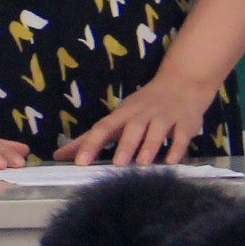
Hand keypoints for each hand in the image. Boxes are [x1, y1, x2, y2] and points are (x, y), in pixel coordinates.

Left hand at [59, 74, 219, 166]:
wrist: (182, 82)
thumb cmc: (143, 106)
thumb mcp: (117, 118)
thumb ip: (90, 138)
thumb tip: (59, 155)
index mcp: (123, 113)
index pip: (103, 127)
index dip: (91, 144)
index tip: (80, 162)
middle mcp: (143, 113)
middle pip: (132, 127)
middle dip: (125, 144)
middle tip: (117, 163)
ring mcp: (165, 116)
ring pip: (157, 129)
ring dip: (149, 145)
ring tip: (142, 163)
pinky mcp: (185, 122)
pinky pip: (181, 135)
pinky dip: (177, 147)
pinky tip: (172, 161)